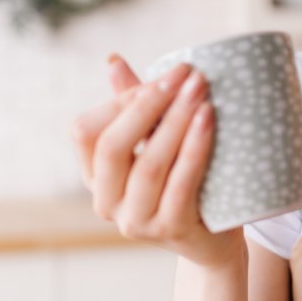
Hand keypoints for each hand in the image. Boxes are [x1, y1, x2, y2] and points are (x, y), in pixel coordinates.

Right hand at [69, 53, 243, 266]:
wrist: (216, 240)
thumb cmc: (185, 183)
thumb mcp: (157, 143)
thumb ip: (136, 106)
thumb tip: (112, 60)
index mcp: (95, 177)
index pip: (86, 132)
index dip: (121, 101)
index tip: (163, 77)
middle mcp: (106, 202)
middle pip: (113, 146)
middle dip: (149, 104)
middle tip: (187, 74)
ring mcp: (136, 222)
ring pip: (149, 164)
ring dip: (176, 121)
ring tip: (201, 90)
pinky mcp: (170, 231)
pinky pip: (180, 185)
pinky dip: (194, 149)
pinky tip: (208, 120)